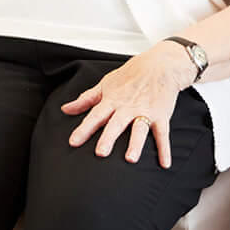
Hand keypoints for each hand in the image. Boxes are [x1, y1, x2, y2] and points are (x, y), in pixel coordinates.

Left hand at [60, 43, 194, 167]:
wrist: (158, 66)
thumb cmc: (129, 76)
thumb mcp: (104, 85)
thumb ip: (85, 100)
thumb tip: (65, 109)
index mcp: (111, 101)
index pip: (94, 116)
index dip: (83, 129)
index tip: (73, 142)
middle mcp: (127, 108)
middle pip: (116, 124)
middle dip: (108, 138)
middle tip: (100, 153)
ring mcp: (145, 112)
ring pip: (139, 130)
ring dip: (135, 144)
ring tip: (130, 159)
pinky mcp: (161, 116)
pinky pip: (163, 134)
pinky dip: (165, 149)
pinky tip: (164, 164)